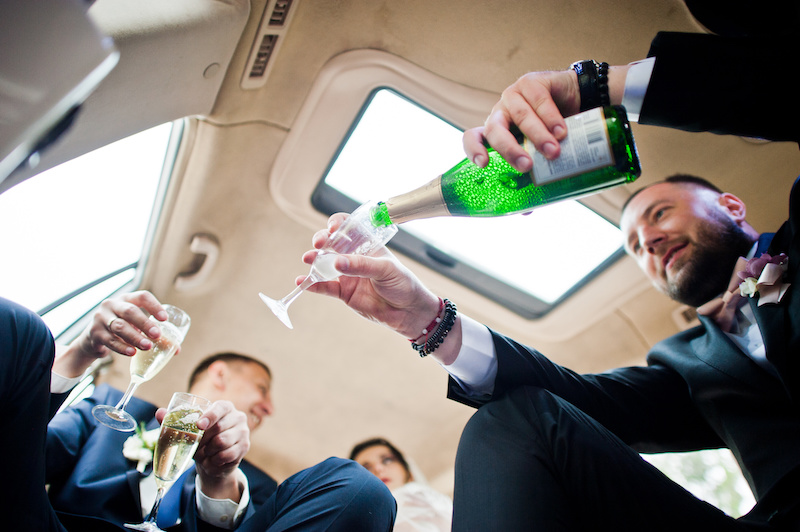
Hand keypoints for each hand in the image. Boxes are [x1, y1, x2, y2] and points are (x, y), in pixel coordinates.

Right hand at [54, 290, 168, 377]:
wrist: (93, 337)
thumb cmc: (122, 328)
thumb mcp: (135, 326)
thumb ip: (153, 334)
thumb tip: (176, 349)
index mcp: (127, 299)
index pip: (142, 296)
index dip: (154, 306)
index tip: (165, 319)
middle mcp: (112, 305)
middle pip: (130, 311)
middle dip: (145, 323)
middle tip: (157, 335)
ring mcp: (101, 318)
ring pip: (119, 326)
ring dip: (135, 337)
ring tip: (147, 346)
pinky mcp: (94, 333)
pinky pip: (110, 340)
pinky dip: (122, 347)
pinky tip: (132, 352)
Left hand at [157, 401, 249, 500]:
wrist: (214, 460)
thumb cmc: (201, 439)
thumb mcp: (188, 429)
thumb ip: (172, 420)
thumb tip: (159, 412)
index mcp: (224, 407)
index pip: (220, 408)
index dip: (210, 416)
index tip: (199, 425)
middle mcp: (237, 417)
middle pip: (219, 427)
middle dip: (203, 440)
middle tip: (196, 446)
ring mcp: (243, 431)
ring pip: (222, 442)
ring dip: (208, 451)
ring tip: (204, 453)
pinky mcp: (245, 446)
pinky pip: (226, 455)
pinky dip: (214, 460)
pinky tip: (212, 460)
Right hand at [302, 213, 442, 339]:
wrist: (408, 311)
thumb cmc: (403, 283)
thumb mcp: (386, 269)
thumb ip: (362, 265)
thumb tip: (337, 262)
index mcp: (367, 244)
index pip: (348, 227)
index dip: (337, 224)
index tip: (332, 228)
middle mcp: (354, 256)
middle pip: (331, 243)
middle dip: (322, 240)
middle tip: (318, 245)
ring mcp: (347, 274)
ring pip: (324, 264)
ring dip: (314, 260)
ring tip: (308, 260)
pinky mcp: (344, 292)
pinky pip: (325, 286)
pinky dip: (313, 284)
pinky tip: (303, 282)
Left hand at [464, 69, 579, 171]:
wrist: (577, 98)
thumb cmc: (553, 130)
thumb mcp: (540, 150)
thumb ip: (533, 170)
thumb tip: (530, 206)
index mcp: (496, 130)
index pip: (473, 138)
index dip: (473, 150)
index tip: (483, 164)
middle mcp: (501, 112)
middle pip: (495, 130)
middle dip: (510, 150)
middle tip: (527, 166)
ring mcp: (514, 95)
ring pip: (521, 116)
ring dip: (538, 136)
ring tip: (554, 151)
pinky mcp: (532, 82)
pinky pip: (539, 101)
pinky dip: (551, 118)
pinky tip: (561, 131)